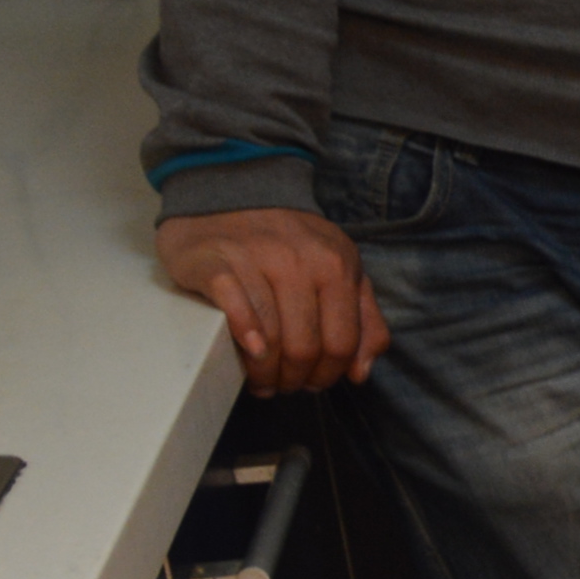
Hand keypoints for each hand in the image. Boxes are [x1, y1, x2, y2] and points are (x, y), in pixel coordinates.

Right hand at [157, 208, 387, 396]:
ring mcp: (256, 258)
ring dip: (265, 372)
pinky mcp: (215, 260)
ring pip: (270, 338)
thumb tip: (361, 373)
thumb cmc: (287, 244)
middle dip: (295, 379)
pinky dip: (243, 337)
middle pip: (305, 347)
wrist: (228, 193)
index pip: (342, 343)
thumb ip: (364, 319)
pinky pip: (234, 308)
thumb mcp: (340, 271)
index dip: (329, 374)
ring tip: (261, 380)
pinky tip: (247, 352)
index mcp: (337, 266)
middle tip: (283, 385)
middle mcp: (300, 261)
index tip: (313, 383)